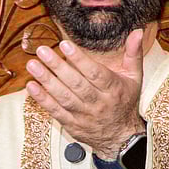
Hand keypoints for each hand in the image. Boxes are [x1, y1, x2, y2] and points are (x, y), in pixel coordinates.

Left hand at [25, 29, 145, 159]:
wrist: (120, 137)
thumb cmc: (125, 101)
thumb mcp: (134, 78)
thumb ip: (133, 54)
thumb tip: (137, 31)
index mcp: (113, 89)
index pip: (95, 73)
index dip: (80, 59)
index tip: (64, 45)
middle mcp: (98, 103)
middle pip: (76, 84)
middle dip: (57, 67)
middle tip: (42, 51)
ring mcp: (84, 115)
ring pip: (64, 97)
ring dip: (46, 81)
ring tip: (33, 65)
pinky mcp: (72, 124)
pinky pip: (56, 111)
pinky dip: (43, 99)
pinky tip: (31, 86)